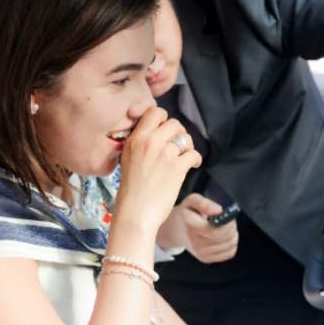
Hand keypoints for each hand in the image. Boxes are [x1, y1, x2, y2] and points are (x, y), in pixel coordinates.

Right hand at [115, 107, 201, 233]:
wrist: (135, 212)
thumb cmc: (131, 190)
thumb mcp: (128, 159)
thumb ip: (140, 143)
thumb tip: (158, 133)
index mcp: (136, 139)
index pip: (154, 112)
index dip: (164, 119)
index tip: (165, 130)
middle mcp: (150, 142)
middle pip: (174, 123)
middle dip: (179, 133)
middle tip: (178, 146)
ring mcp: (164, 154)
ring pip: (185, 137)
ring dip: (188, 146)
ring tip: (185, 156)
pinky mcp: (177, 167)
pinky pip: (194, 154)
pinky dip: (196, 159)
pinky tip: (192, 165)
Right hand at [157, 194, 238, 262]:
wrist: (178, 229)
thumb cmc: (189, 213)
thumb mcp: (192, 201)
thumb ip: (203, 203)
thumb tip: (218, 211)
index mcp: (191, 227)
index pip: (214, 229)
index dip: (224, 220)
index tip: (222, 212)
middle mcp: (195, 243)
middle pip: (224, 235)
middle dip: (231, 224)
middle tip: (227, 217)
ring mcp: (201, 253)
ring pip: (230, 243)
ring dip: (233, 233)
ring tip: (225, 225)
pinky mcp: (207, 259)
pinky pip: (230, 252)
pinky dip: (232, 243)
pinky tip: (225, 236)